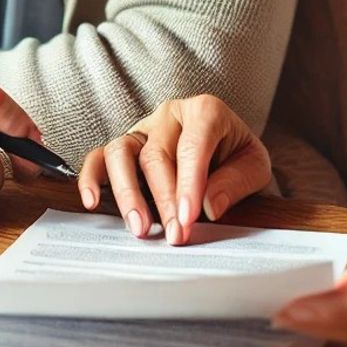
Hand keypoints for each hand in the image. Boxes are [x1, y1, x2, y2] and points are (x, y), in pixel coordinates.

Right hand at [77, 95, 270, 245]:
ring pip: (122, 152)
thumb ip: (235, 182)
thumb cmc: (238, 156)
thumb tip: (207, 205)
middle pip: (157, 154)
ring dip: (127, 193)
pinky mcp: (126, 146)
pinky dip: (92, 177)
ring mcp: (144, 128)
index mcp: (206, 111)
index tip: (188, 218)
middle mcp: (170, 114)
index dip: (189, 183)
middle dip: (164, 200)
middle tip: (175, 236)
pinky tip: (93, 201)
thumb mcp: (254, 166)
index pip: (193, 145)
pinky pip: (99, 156)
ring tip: (140, 228)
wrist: (228, 151)